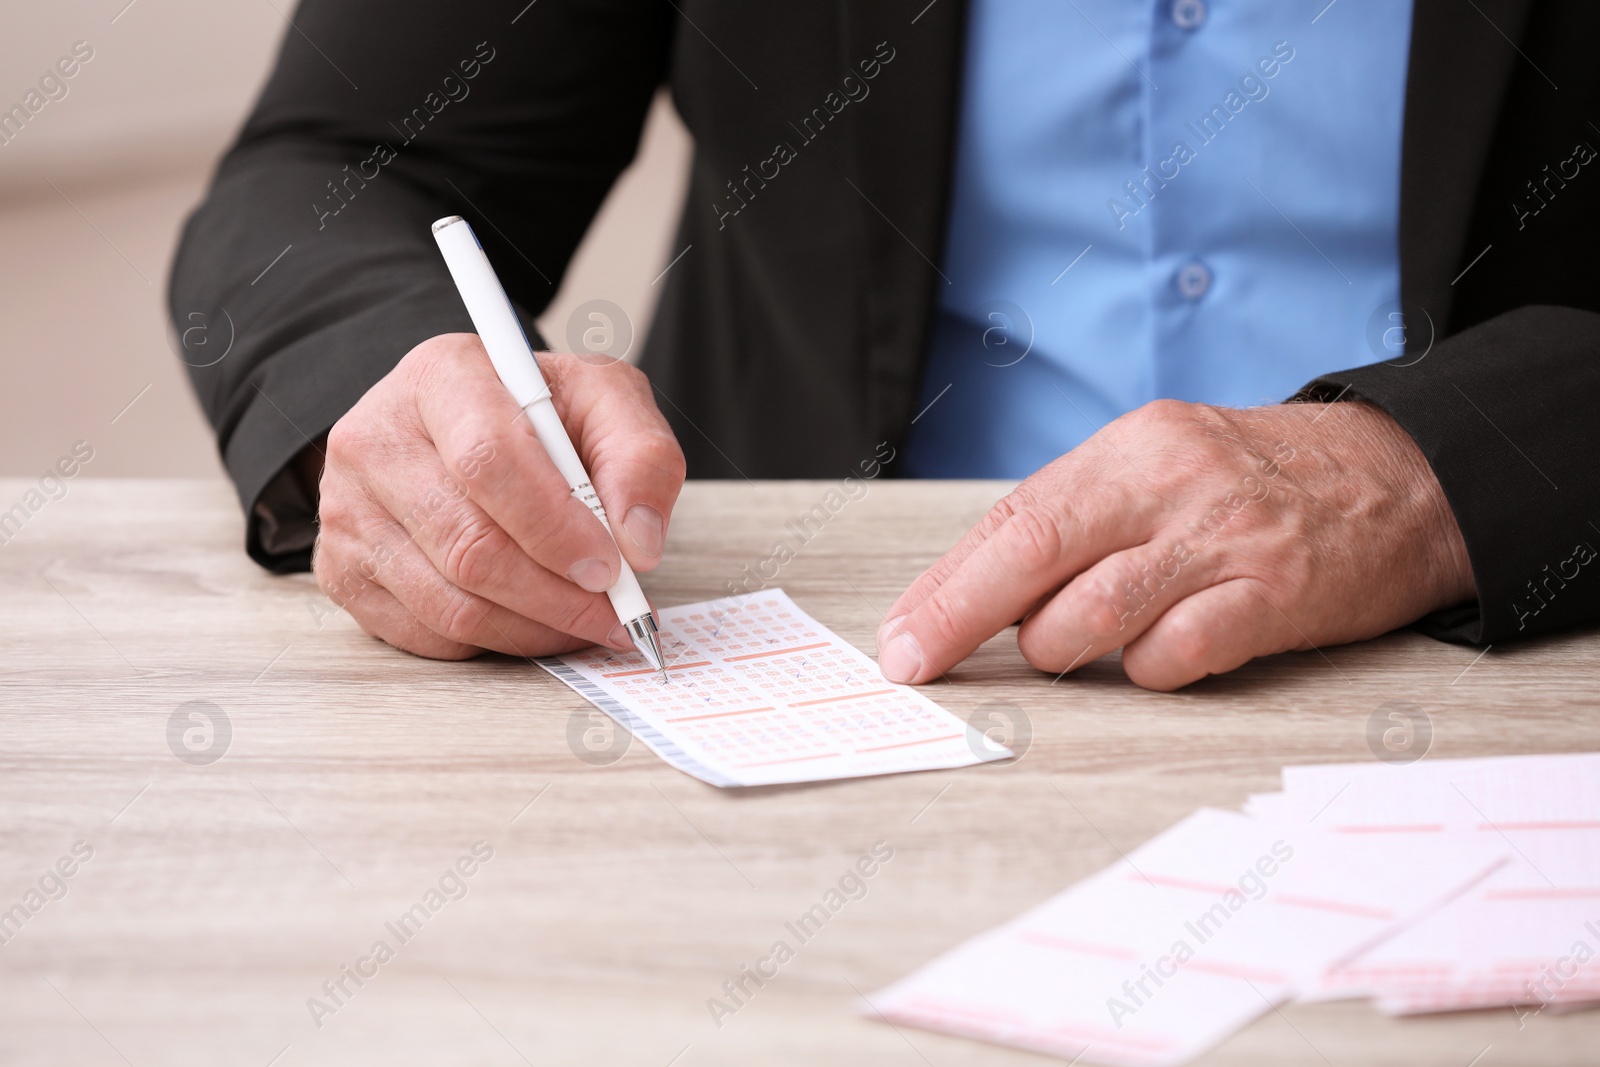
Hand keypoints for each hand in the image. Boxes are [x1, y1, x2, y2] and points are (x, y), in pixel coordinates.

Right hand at [313, 333, 684, 658]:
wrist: (462, 425)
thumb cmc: (537, 414)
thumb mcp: (605, 402)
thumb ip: (639, 456)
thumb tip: (638, 542)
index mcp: (442, 378)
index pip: (489, 461)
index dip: (556, 527)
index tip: (611, 566)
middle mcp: (378, 439)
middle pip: (469, 545)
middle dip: (557, 596)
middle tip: (615, 614)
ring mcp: (347, 509)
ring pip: (449, 602)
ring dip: (534, 628)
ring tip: (584, 621)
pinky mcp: (342, 569)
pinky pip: (426, 634)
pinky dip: (494, 642)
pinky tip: (532, 620)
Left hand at [876, 399, 1474, 690]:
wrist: (1405, 478)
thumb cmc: (1257, 483)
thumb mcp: (1160, 468)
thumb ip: (1079, 521)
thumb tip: (973, 593)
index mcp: (1131, 446)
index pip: (1014, 519)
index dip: (946, 585)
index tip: (901, 634)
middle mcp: (1172, 482)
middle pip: (1034, 556)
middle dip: (959, 619)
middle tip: (917, 662)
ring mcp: (1225, 539)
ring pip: (1094, 614)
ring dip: (1061, 649)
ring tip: (1073, 645)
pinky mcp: (1276, 597)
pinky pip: (1175, 655)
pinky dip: (1147, 670)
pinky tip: (1158, 656)